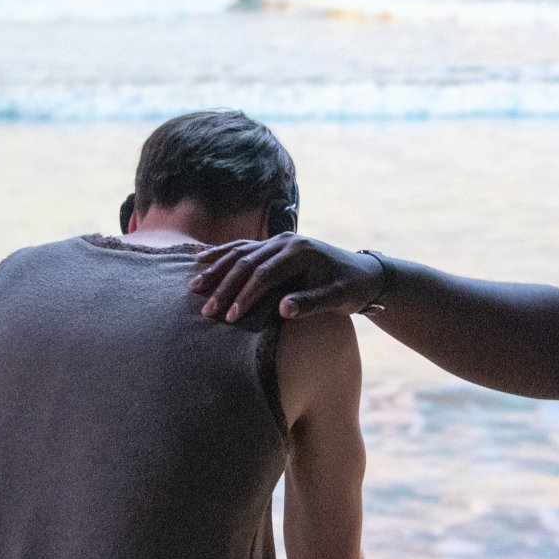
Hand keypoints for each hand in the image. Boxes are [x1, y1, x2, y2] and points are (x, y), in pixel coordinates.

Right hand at [190, 235, 387, 321]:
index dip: (247, 295)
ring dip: (216, 269)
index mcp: (300, 252)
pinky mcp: (273, 244)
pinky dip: (221, 255)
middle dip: (225, 287)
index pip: (265, 274)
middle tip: (207, 310)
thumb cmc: (351, 288)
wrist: (364, 272)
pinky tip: (200, 261)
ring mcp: (278, 240)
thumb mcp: (338, 299)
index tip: (232, 317)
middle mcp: (286, 241)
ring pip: (240, 253)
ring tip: (194, 287)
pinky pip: (242, 247)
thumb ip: (312, 303)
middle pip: (247, 263)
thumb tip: (283, 309)